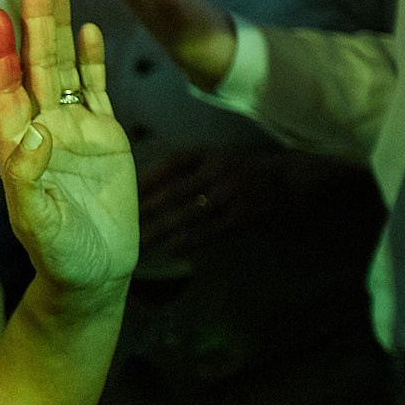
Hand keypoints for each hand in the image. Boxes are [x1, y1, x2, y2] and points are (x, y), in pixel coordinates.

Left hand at [0, 0, 137, 295]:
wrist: (94, 273)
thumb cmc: (59, 254)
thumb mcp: (41, 223)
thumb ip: (31, 181)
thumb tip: (30, 137)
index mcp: (18, 146)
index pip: (5, 89)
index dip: (1, 53)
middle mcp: (42, 128)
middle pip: (35, 65)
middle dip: (35, 22)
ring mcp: (74, 129)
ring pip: (64, 69)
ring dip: (60, 30)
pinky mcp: (105, 137)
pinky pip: (95, 90)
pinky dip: (91, 61)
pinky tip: (89, 30)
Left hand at [137, 146, 275, 260]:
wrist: (280, 187)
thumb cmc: (231, 174)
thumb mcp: (211, 161)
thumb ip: (181, 171)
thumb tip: (136, 190)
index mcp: (208, 153)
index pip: (172, 161)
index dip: (148, 178)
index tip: (125, 195)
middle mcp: (219, 170)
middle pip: (176, 191)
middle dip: (147, 211)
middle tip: (123, 226)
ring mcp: (231, 194)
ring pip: (189, 215)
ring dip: (161, 232)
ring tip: (140, 245)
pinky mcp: (241, 217)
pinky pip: (208, 232)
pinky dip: (186, 242)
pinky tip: (168, 251)